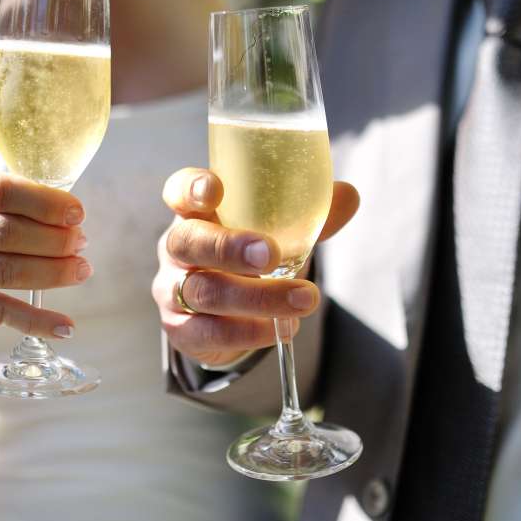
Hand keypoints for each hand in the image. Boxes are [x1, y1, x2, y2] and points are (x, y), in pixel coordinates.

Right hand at [0, 161, 89, 337]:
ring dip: (51, 273)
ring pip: (2, 271)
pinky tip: (65, 325)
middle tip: (81, 243)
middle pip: (4, 232)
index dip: (44, 203)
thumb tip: (67, 207)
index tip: (77, 214)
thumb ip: (3, 192)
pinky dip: (34, 320)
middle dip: (54, 240)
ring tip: (82, 270)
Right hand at [152, 167, 358, 365]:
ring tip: (303, 298)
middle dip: (228, 248)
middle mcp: (177, 248)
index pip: (180, 191)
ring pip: (204, 291)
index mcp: (196, 213)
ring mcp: (172, 289)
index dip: (192, 188)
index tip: (215, 189)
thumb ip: (308, 216)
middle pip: (188, 241)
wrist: (227, 316)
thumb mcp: (276, 234)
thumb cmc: (249, 259)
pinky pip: (208, 332)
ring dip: (256, 297)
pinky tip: (279, 328)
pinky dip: (248, 331)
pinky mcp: (180, 330)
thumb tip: (348, 196)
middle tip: (269, 256)